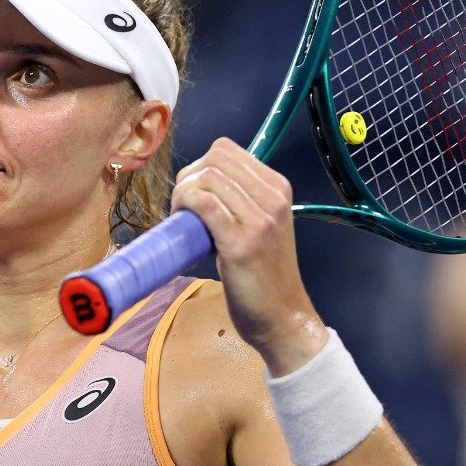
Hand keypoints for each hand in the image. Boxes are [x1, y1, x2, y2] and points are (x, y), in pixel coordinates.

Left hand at [172, 138, 325, 374]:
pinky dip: (185, 206)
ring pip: (208, 178)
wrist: (282, 317)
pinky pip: (204, 205)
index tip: (194, 192)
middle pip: (214, 158)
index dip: (200, 166)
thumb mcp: (263, 226)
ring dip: (184, 193)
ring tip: (183, 218)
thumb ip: (241, 200)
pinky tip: (183, 223)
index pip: (226, 149)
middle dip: (189, 176)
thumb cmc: (265, 274)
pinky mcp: (241, 244)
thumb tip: (201, 184)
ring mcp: (260, 220)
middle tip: (184, 206)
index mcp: (278, 189)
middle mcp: (273, 199)